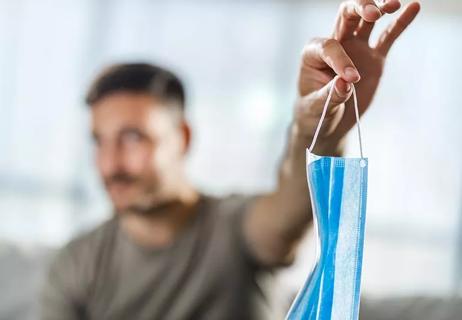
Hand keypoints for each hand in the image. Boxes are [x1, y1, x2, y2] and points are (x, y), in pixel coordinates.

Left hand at [294, 0, 420, 152]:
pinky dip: (400, 23)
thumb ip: (331, 94)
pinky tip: (413, 7)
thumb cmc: (315, 113)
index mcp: (313, 54)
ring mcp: (355, 48)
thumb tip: (345, 82)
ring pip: (366, 21)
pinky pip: (388, 37)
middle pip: (346, 16)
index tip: (351, 79)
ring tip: (394, 4)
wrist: (327, 122)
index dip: (341, 60)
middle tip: (373, 13)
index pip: (329, 47)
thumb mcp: (317, 107)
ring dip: (379, 8)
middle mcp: (334, 44)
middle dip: (359, 9)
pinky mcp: (373, 57)